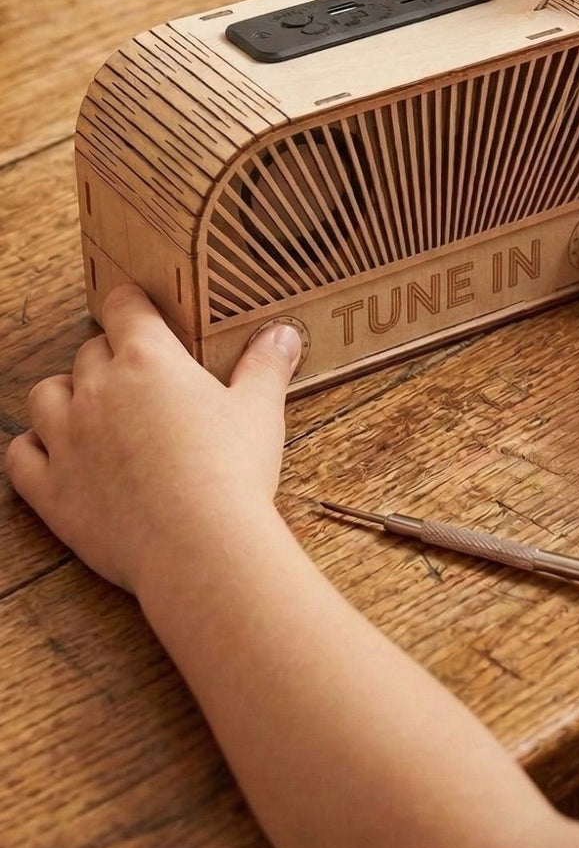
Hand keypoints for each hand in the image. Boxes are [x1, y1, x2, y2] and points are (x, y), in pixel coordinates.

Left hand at [4, 285, 301, 594]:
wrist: (197, 544)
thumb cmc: (233, 472)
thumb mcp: (260, 410)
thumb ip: (265, 366)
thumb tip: (283, 334)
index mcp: (150, 362)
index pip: (126, 309)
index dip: (132, 303)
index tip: (138, 305)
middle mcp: (98, 390)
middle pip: (90, 352)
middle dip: (111, 355)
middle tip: (138, 373)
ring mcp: (67, 439)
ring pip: (45, 395)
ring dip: (64, 394)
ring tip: (90, 406)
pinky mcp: (50, 488)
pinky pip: (20, 455)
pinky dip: (33, 448)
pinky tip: (54, 452)